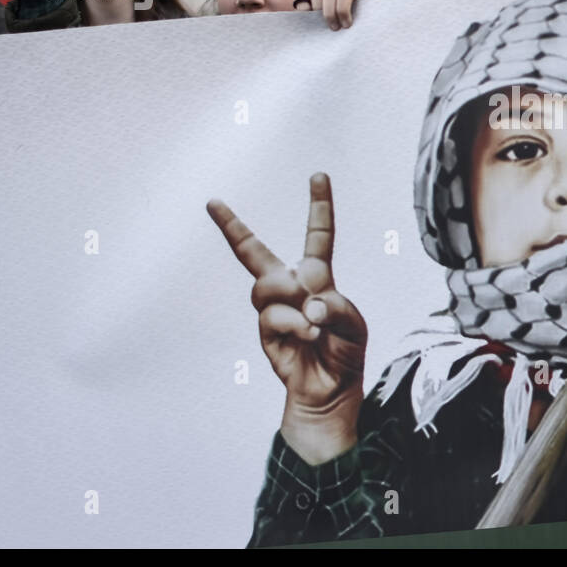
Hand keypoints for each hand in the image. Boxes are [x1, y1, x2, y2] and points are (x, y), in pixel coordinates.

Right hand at [208, 173, 366, 462]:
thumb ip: (336, 309)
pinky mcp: (266, 332)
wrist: (330, 391)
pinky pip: (273, 317)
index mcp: (318, 276)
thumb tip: (309, 305)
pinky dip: (294, 326)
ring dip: (292, 300)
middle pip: (255, 253)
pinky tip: (308, 337)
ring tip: (312, 323)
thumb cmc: (345, 352)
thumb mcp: (354, 326)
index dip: (318, 205)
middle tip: (212, 202)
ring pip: (267, 286)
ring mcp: (274, 310)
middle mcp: (291, 287)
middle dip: (232, 227)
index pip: (318, 236)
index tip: (318, 175)